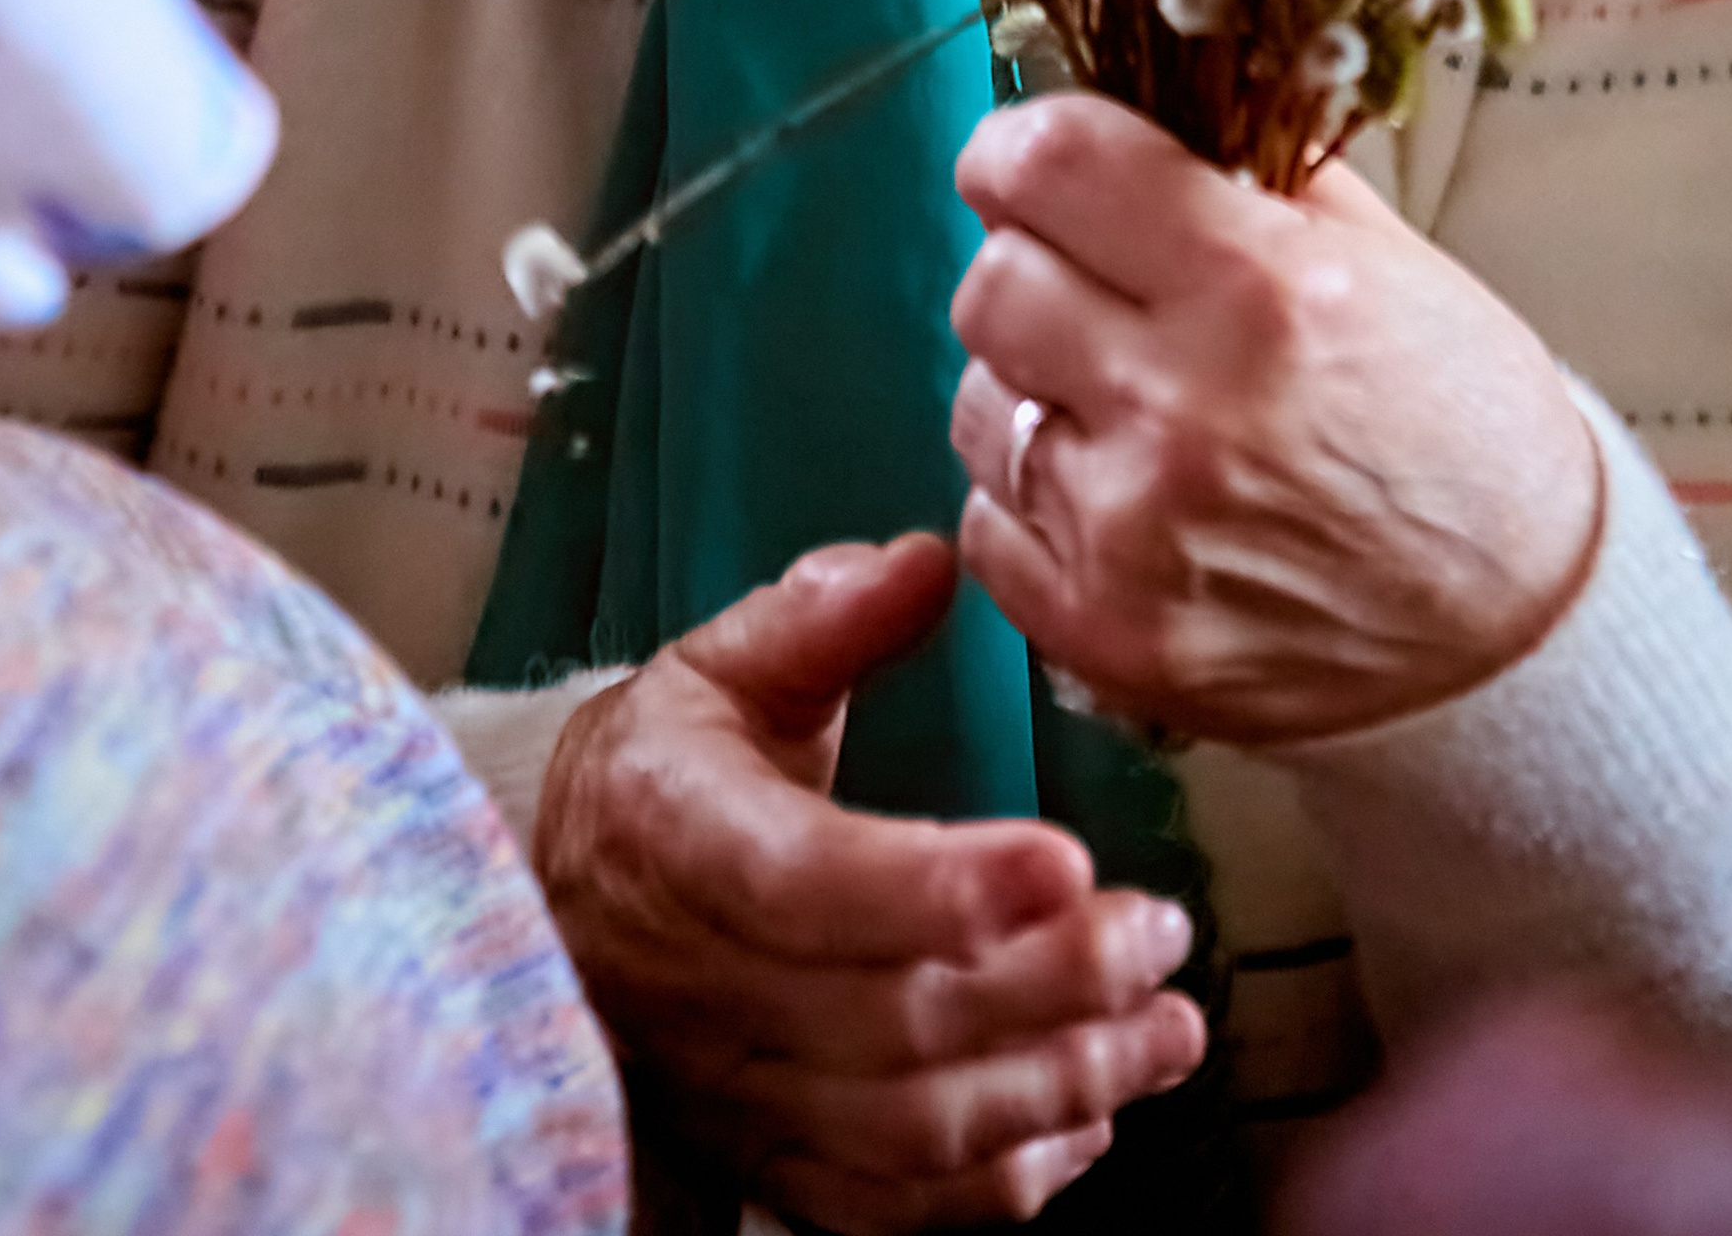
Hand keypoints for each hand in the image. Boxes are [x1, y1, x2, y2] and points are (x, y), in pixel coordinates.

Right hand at [533, 531, 1206, 1229]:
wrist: (559, 918)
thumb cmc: (662, 777)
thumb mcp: (719, 671)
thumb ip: (823, 617)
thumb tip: (932, 560)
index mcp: (678, 839)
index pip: (809, 884)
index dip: (940, 885)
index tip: (1068, 858)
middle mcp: (703, 989)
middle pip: (892, 1019)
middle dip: (1053, 983)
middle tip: (1165, 931)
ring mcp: (738, 1095)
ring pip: (912, 1130)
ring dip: (1060, 1086)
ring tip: (1171, 1026)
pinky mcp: (772, 1165)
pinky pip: (897, 1206)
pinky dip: (1008, 1178)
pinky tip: (1095, 1114)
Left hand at [949, 94, 1602, 750]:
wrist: (1525, 629)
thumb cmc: (1461, 425)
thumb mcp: (1387, 258)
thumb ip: (1250, 175)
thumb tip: (1130, 107)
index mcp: (1258, 285)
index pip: (1046, 161)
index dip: (1018, 147)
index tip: (1026, 161)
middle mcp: (1181, 406)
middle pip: (989, 282)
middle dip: (1032, 267)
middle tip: (1093, 290)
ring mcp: (1132, 532)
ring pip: (978, 404)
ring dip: (1033, 391)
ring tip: (1124, 409)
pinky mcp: (1104, 634)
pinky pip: (987, 523)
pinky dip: (1036, 504)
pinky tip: (1121, 498)